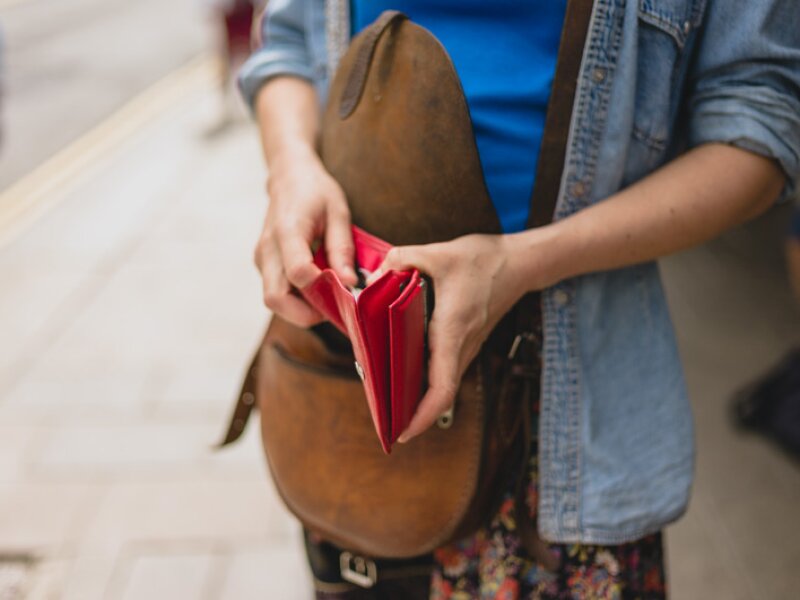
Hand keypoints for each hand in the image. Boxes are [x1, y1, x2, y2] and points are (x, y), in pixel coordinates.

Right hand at [254, 147, 357, 325]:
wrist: (288, 176)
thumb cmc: (316, 191)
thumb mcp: (338, 213)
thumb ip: (342, 249)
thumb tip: (350, 283)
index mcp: (288, 231)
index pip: (298, 273)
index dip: (322, 289)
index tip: (347, 290)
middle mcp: (268, 249)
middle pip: (276, 298)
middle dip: (306, 313)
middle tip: (336, 308)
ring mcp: (261, 259)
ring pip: (274, 300)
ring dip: (301, 309)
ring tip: (329, 298)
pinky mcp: (263, 265)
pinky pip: (276, 292)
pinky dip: (296, 300)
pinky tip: (318, 289)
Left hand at [381, 234, 532, 442]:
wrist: (518, 264)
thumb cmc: (483, 261)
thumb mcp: (437, 253)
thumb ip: (400, 260)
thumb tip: (374, 277)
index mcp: (452, 330)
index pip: (442, 387)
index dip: (423, 416)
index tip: (403, 432)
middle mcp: (461, 345)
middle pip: (439, 394)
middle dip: (412, 414)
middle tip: (383, 422)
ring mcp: (466, 346)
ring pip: (442, 384)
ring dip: (417, 398)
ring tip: (386, 402)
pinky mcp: (465, 342)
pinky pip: (444, 369)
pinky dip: (424, 379)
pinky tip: (401, 372)